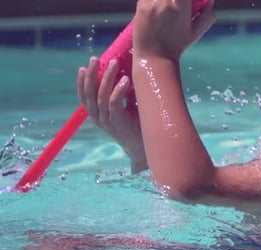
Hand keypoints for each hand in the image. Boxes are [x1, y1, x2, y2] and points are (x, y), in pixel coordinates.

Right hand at [77, 57, 147, 172]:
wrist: (145, 147)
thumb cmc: (138, 125)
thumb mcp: (126, 108)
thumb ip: (122, 94)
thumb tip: (125, 72)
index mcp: (97, 115)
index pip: (84, 97)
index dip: (82, 82)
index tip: (84, 67)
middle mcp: (98, 118)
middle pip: (89, 93)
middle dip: (92, 74)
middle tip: (95, 59)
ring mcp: (107, 121)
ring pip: (101, 95)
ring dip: (107, 77)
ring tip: (114, 63)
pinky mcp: (118, 122)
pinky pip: (114, 103)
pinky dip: (118, 90)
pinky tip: (125, 79)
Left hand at [133, 0, 214, 60]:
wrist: (154, 57)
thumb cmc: (177, 45)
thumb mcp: (196, 32)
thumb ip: (207, 15)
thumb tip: (210, 1)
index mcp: (180, 3)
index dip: (187, 0)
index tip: (187, 3)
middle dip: (176, 0)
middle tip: (177, 6)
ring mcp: (149, 1)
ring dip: (165, 1)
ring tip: (167, 11)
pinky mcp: (140, 5)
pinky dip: (154, 1)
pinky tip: (157, 11)